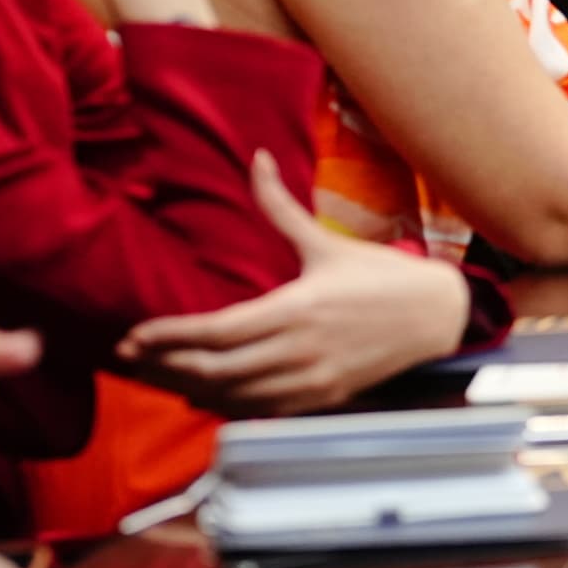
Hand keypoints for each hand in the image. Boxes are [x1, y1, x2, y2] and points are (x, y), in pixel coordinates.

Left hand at [116, 155, 472, 414]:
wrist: (439, 315)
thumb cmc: (382, 276)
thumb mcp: (325, 243)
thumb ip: (280, 206)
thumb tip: (256, 158)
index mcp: (297, 308)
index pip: (216, 331)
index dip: (168, 337)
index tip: (133, 335)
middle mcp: (301, 350)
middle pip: (214, 370)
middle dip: (164, 366)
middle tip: (128, 358)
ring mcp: (313, 379)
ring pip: (234, 396)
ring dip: (187, 389)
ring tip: (153, 376)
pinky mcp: (323, 397)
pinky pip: (262, 409)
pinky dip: (225, 406)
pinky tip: (199, 396)